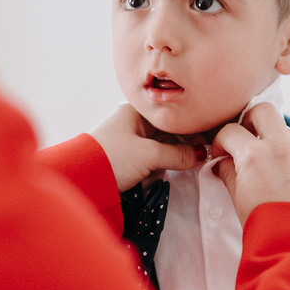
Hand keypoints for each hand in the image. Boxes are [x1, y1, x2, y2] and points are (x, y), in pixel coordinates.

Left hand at [90, 103, 207, 190]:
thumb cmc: (112, 157)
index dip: (191, 127)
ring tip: (190, 162)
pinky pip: (151, 157)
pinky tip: (172, 168)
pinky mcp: (125, 157)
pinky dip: (161, 163)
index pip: (171, 115)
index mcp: (135, 111)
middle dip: (183, 144)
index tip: (209, 139)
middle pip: (168, 130)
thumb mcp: (148, 154)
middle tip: (203, 155)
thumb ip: (178, 154)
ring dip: (173, 155)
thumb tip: (202, 154)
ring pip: (161, 145)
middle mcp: (132, 122)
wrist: (79, 178)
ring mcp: (128, 139)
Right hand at [211, 102, 289, 225]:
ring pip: (287, 131)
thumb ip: (228, 172)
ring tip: (273, 168)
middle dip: (250, 122)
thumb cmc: (266, 229)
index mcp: (254, 155)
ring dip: (275, 141)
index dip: (221, 141)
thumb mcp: (238, 199)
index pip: (230, 130)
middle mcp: (281, 147)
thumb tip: (223, 161)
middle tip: (248, 142)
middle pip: (263, 111)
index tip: (222, 153)